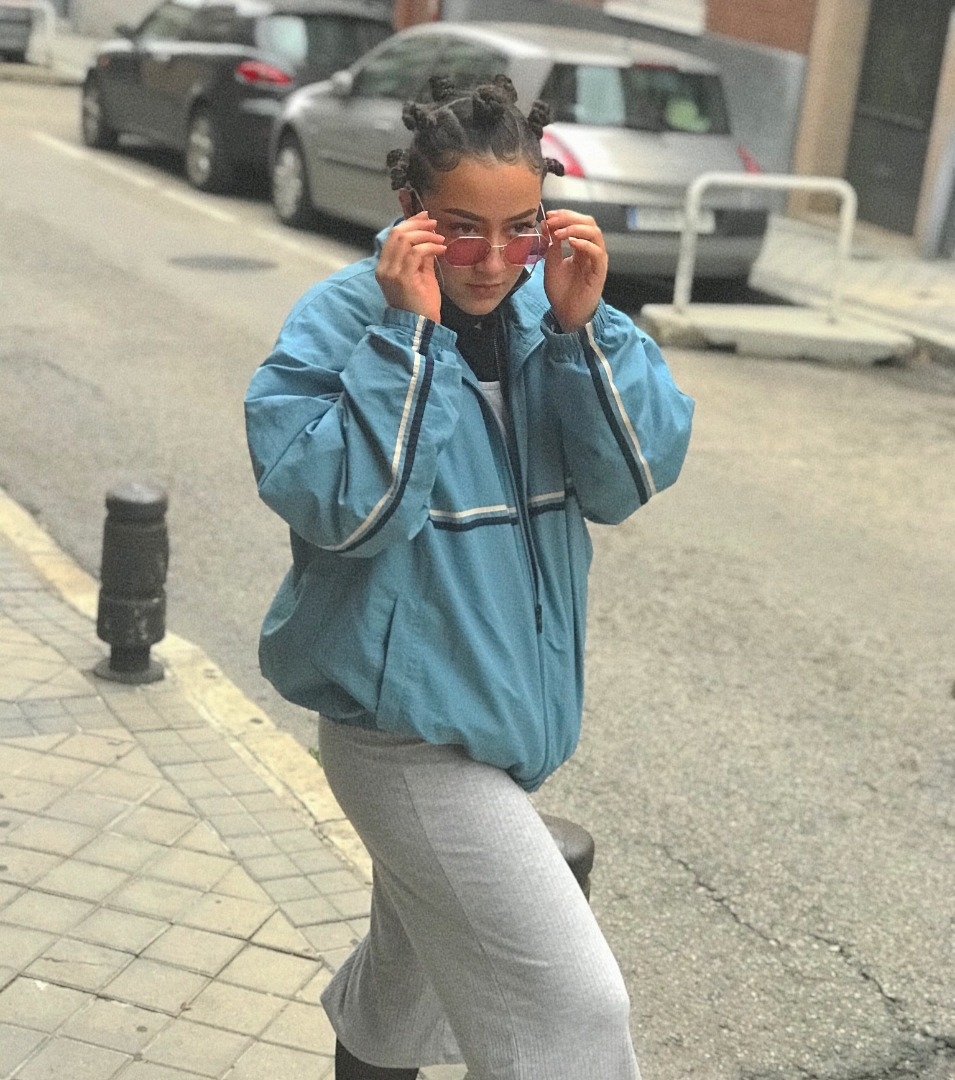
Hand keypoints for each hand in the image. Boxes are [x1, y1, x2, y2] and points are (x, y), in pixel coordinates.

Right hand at [376, 212, 445, 322]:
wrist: (420, 328)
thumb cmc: (421, 306)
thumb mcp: (421, 276)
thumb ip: (422, 258)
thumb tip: (429, 239)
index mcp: (385, 267)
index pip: (393, 236)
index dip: (409, 223)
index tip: (425, 217)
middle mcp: (384, 269)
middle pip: (397, 233)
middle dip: (417, 224)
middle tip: (434, 224)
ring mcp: (391, 273)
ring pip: (405, 240)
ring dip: (425, 235)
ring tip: (440, 239)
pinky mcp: (402, 278)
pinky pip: (416, 253)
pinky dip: (430, 247)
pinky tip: (441, 249)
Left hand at [542, 209, 607, 332]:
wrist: (566, 314)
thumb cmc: (562, 292)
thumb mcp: (551, 264)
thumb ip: (551, 245)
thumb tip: (546, 224)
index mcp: (581, 248)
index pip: (578, 222)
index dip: (565, 215)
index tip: (548, 216)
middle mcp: (591, 251)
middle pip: (588, 223)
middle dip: (570, 218)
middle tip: (553, 220)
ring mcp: (596, 260)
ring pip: (595, 234)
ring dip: (576, 228)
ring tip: (559, 232)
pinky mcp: (599, 272)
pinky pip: (597, 252)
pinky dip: (585, 244)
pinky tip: (571, 243)